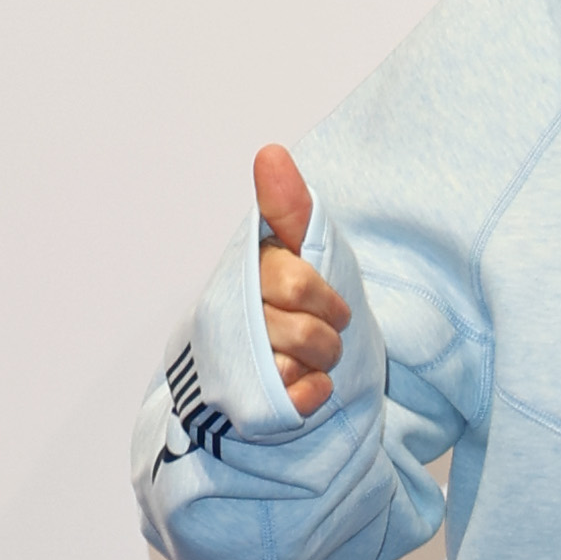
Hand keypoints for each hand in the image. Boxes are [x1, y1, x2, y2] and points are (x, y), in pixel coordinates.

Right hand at [253, 145, 352, 424]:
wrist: (271, 372)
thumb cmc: (289, 305)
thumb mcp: (294, 249)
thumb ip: (287, 206)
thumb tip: (271, 153)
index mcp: (243, 278)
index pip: (295, 283)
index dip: (322, 295)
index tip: (327, 302)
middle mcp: (232, 322)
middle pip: (301, 330)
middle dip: (326, 333)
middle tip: (323, 331)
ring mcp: (236, 367)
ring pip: (295, 367)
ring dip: (320, 364)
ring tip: (310, 359)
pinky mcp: (248, 406)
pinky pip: (296, 401)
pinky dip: (312, 395)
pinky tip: (307, 387)